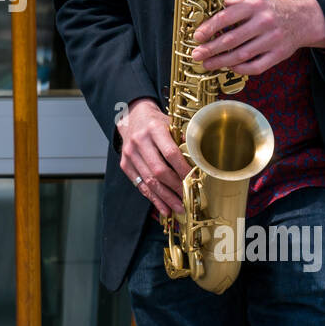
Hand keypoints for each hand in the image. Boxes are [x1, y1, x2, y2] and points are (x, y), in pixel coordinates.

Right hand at [117, 98, 191, 218]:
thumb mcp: (171, 123)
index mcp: (154, 129)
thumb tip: (200, 161)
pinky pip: (140, 185)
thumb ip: (183, 140)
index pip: (170, 153)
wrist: (132, 117)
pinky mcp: (125, 164)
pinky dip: (153, 198)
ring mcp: (130, 154)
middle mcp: (139, 141)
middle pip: (159, 171)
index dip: (183, 170)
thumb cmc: (156, 122)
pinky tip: (164, 207)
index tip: (194, 181)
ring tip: (178, 208)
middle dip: (175, 188)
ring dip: (165, 198)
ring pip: (149, 181)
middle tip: (188, 199)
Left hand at [191, 0, 324, 75]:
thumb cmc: (271, 8)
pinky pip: (256, 67)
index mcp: (254, 5)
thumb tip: (207, 5)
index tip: (197, 36)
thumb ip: (232, 3)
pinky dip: (241, 69)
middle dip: (211, 49)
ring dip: (221, 62)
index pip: (226, 17)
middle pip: (231, 39)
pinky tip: (229, 67)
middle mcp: (264, 22)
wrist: (303, 19)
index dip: (209, 28)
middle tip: (196, 55)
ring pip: (242, 55)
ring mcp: (272, 39)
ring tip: (207, 64)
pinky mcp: (279, 54)